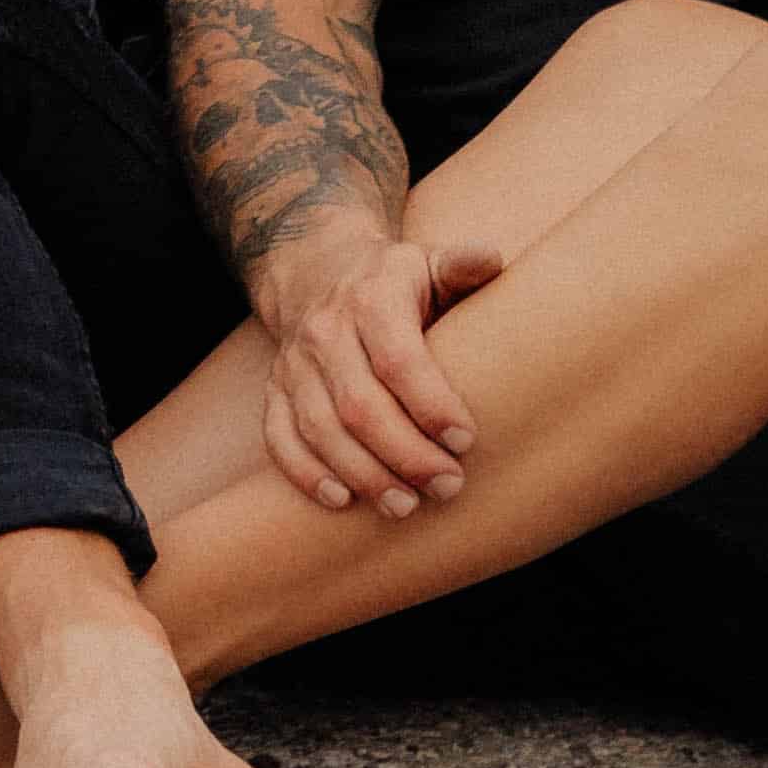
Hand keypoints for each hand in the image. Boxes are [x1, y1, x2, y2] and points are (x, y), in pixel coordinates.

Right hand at [246, 222, 499, 516]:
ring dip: (364, 474)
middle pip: (359, 405)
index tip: (465, 440)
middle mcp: (326, 331)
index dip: (431, 404)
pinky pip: (279, 438)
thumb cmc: (394, 281)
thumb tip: (492, 261)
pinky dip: (305, 474)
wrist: (316, 270)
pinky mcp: (274, 391)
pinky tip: (342, 501)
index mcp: (371, 298)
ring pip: (320, 429)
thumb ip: (462, 265)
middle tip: (448, 486)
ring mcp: (294, 364)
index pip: (398, 359)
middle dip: (406, 455)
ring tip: (406, 506)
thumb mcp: (429, 263)